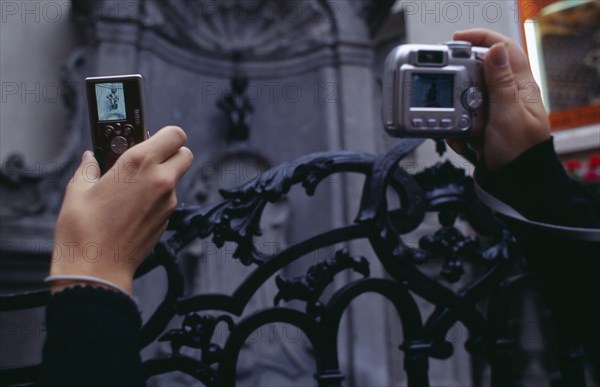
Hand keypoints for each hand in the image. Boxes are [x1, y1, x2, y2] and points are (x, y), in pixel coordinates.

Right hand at [49, 126, 193, 293]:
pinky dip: (156, 199)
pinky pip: (167, 200)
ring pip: (175, 179)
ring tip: (131, 187)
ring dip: (161, 177)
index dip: (166, 134)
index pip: (175, 134)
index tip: (150, 138)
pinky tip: (132, 207)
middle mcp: (160, 180)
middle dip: (170, 153)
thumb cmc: (84, 230)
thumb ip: (89, 168)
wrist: (96, 269)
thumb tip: (91, 159)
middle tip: (147, 159)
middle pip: (185, 154)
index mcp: (139, 163)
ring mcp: (167, 202)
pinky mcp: (167, 220)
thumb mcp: (78, 190)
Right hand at [446, 29, 550, 170]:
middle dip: (460, 85)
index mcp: (520, 87)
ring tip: (459, 129)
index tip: (457, 40)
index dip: (482, 38)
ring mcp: (492, 112)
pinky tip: (461, 141)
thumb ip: (500, 82)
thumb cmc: (519, 154)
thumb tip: (495, 49)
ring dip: (455, 113)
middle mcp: (507, 96)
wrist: (514, 185)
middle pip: (477, 73)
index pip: (503, 50)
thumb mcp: (508, 115)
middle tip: (450, 95)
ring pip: (464, 99)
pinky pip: (460, 121)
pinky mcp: (481, 128)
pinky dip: (455, 131)